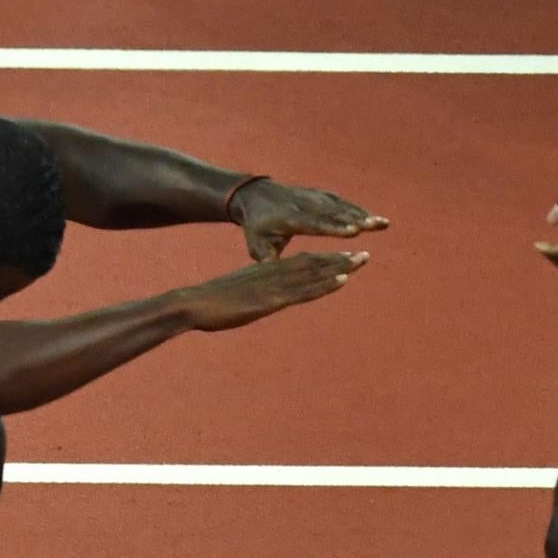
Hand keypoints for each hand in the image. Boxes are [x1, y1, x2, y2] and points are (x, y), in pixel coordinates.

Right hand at [181, 251, 368, 331]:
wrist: (192, 303)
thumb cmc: (207, 303)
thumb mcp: (234, 296)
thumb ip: (250, 296)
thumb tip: (255, 302)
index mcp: (264, 272)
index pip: (300, 263)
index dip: (324, 260)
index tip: (343, 258)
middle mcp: (273, 274)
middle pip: (312, 264)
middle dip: (340, 260)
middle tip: (365, 254)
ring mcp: (273, 286)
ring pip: (314, 273)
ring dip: (340, 266)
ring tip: (362, 260)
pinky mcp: (271, 300)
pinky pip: (305, 291)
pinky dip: (326, 284)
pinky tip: (343, 279)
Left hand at [233, 178, 388, 260]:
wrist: (253, 195)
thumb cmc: (256, 227)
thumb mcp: (257, 246)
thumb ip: (269, 261)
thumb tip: (277, 277)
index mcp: (290, 219)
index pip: (315, 224)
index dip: (334, 228)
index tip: (354, 232)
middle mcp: (304, 206)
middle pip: (334, 213)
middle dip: (356, 218)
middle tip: (377, 225)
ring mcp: (313, 198)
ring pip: (340, 206)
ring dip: (362, 214)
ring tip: (383, 223)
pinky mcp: (318, 195)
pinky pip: (340, 202)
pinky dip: (356, 209)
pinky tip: (372, 218)